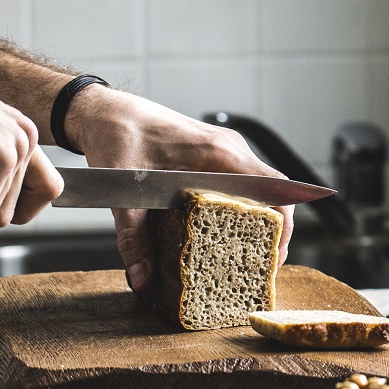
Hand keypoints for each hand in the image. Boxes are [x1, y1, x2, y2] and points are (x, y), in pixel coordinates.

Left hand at [64, 87, 293, 290]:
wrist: (106, 111)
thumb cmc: (118, 136)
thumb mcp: (124, 191)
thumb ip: (134, 236)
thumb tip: (142, 277)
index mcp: (218, 153)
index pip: (272, 186)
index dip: (282, 221)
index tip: (275, 251)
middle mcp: (229, 149)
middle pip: (271, 191)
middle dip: (272, 228)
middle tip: (262, 264)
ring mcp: (224, 150)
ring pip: (258, 187)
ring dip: (259, 218)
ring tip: (249, 252)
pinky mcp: (214, 155)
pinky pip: (241, 182)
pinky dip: (243, 206)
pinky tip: (228, 229)